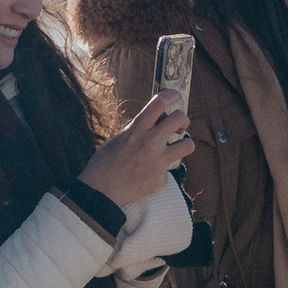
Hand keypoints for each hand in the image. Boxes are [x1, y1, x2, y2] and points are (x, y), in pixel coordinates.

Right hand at [78, 94, 191, 208]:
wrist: (100, 192)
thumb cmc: (103, 164)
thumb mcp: (118, 139)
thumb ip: (137, 129)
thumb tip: (154, 123)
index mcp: (137, 129)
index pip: (160, 102)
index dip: (172, 95)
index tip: (175, 96)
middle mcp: (150, 142)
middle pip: (180, 119)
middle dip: (183, 120)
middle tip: (178, 127)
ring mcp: (158, 161)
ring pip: (188, 144)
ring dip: (183, 144)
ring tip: (174, 149)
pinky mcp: (161, 179)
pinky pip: (169, 170)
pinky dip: (161, 171)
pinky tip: (148, 175)